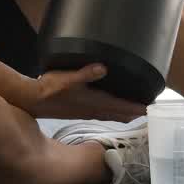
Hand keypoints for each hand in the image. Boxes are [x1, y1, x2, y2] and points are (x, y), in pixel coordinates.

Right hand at [22, 64, 147, 121]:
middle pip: (119, 114)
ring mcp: (86, 112)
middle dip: (134, 112)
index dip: (136, 107)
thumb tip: (103, 67)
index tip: (150, 108)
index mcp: (93, 102)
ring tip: (136, 112)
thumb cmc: (48, 89)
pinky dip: (113, 112)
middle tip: (150, 111)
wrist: (32, 100)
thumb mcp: (67, 78)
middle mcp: (92, 109)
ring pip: (112, 115)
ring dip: (124, 114)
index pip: (120, 106)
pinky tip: (112, 110)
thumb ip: (85, 73)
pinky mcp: (80, 111)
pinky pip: (103, 114)